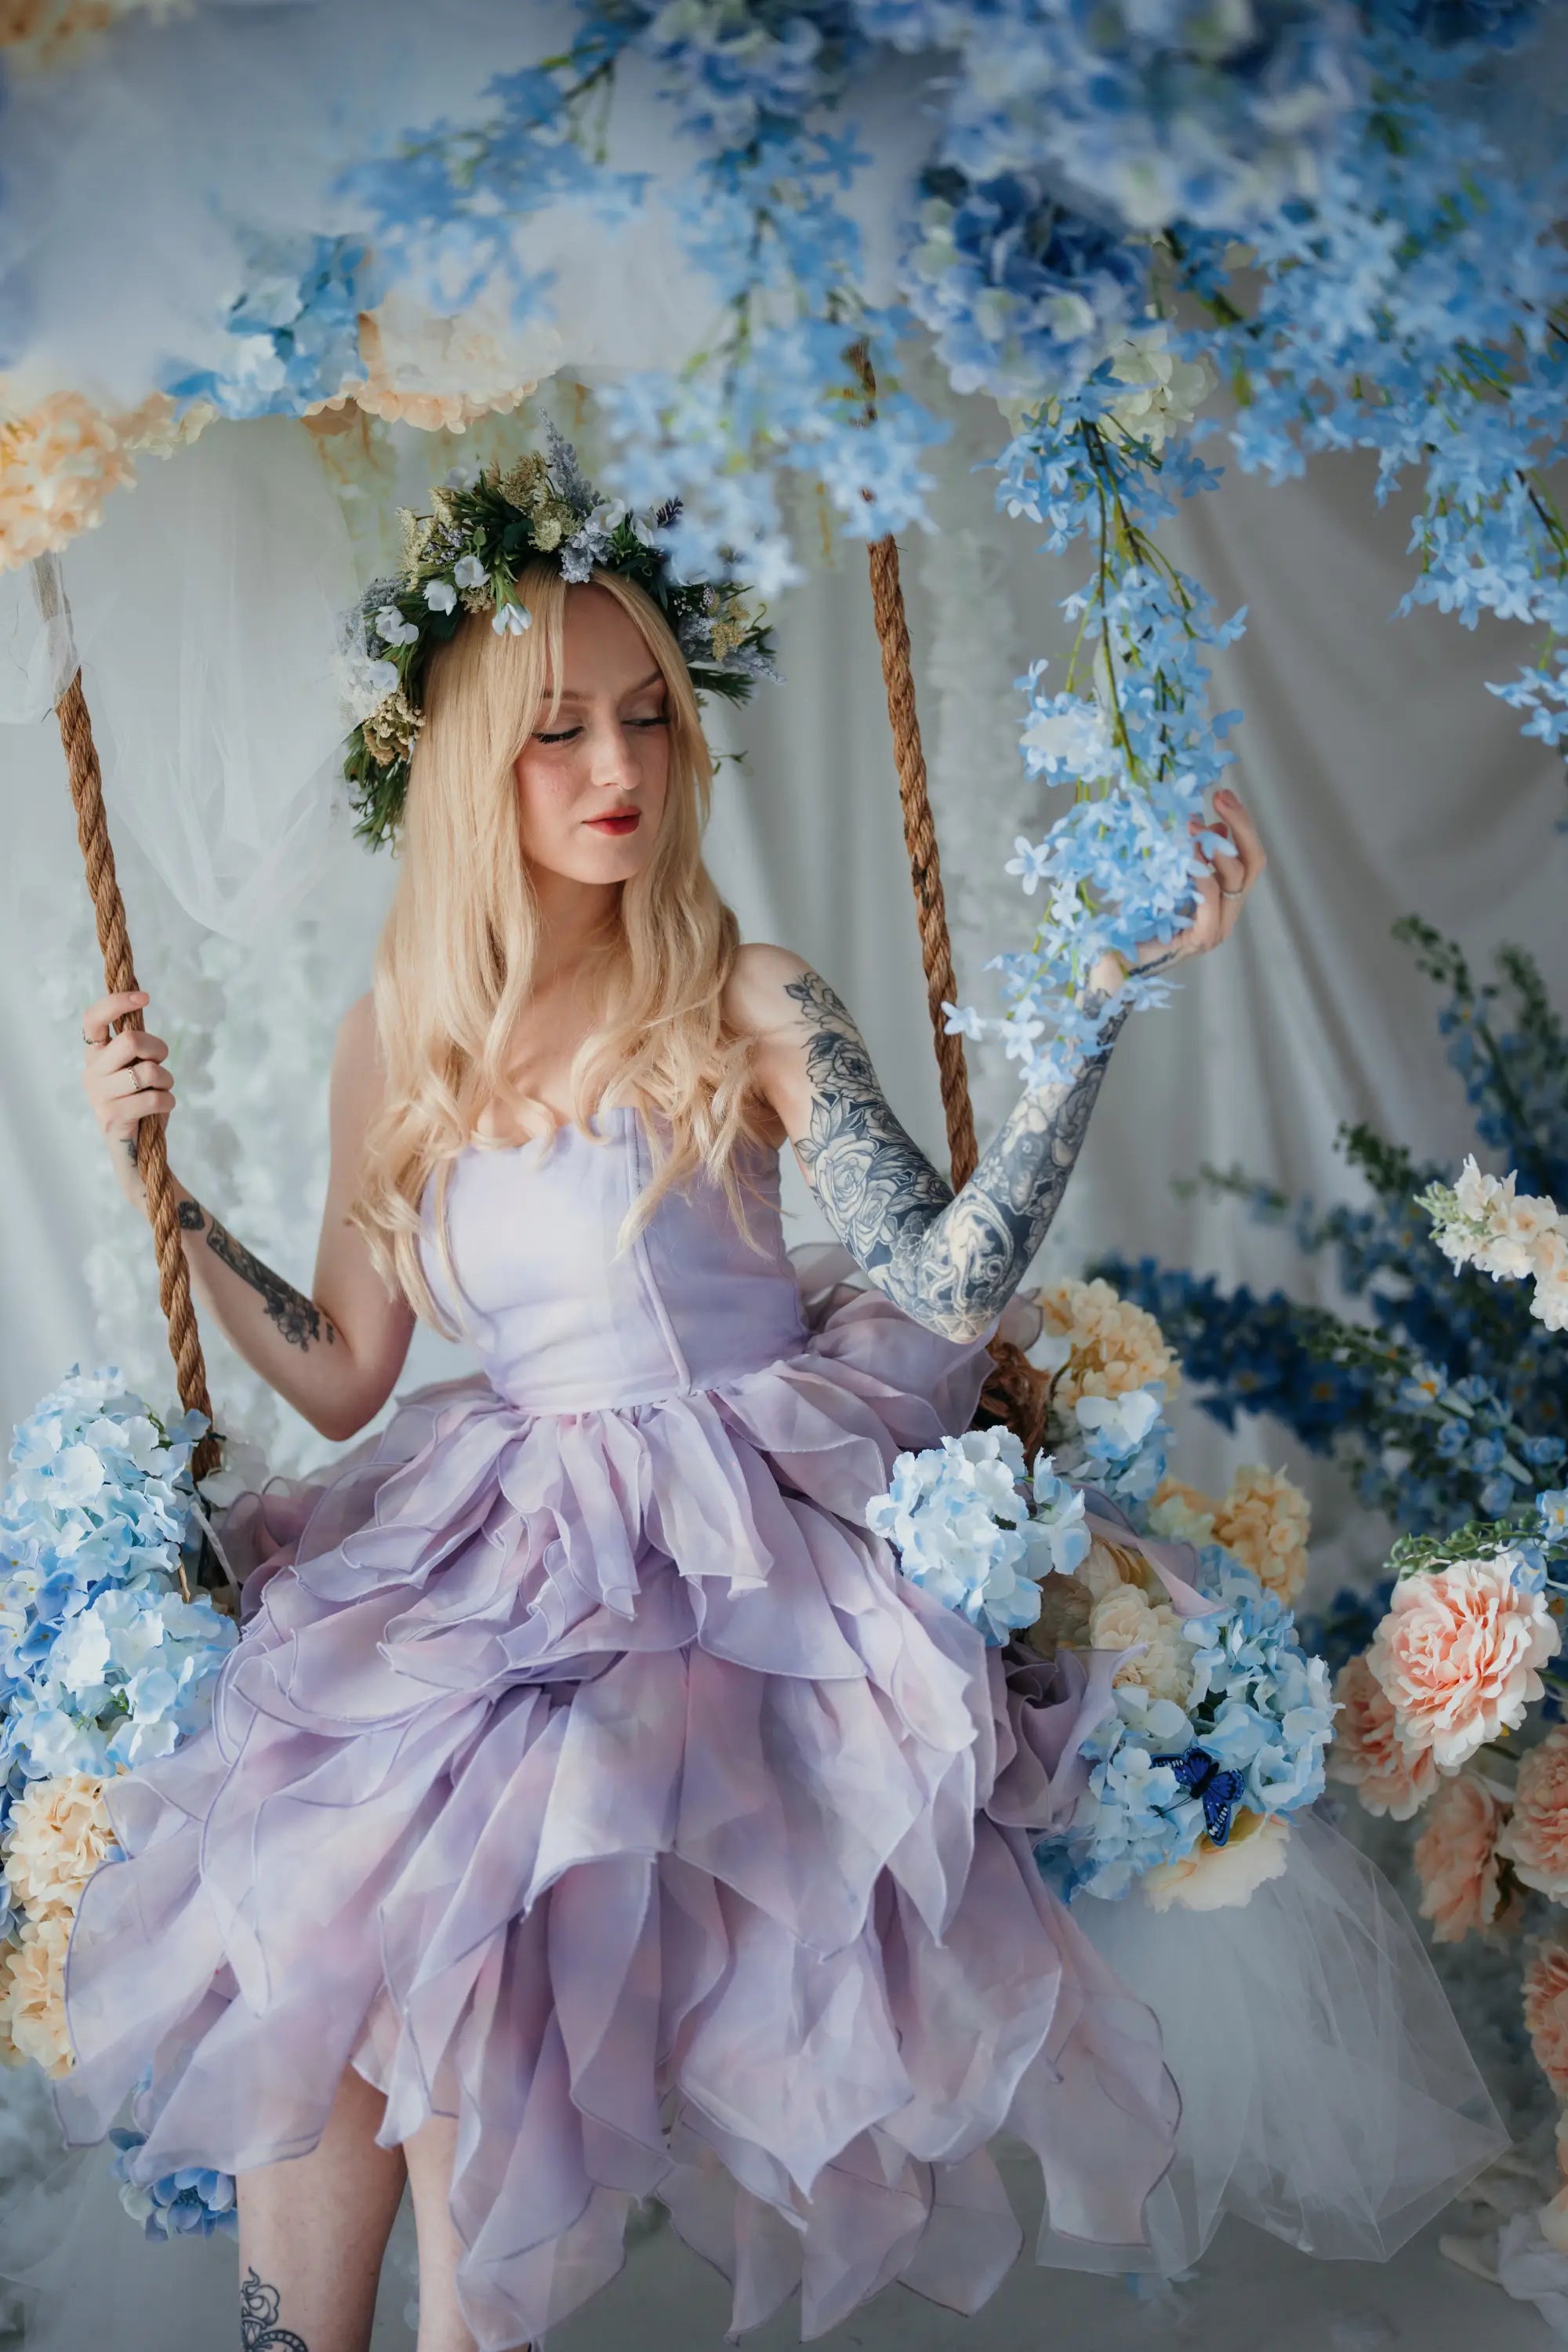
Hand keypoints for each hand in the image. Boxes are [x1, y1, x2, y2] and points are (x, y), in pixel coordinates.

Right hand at [81, 990, 173, 1203]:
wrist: (136, 1151)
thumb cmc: (140, 1103)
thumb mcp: (136, 1068)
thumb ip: (135, 1045)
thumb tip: (140, 1005)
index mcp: (95, 1054)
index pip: (94, 1019)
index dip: (117, 1003)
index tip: (145, 997)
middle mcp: (91, 1071)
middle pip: (131, 1040)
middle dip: (158, 1049)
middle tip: (162, 1062)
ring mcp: (99, 1095)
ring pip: (147, 1071)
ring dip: (166, 1080)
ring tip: (162, 1090)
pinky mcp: (112, 1117)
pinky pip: (153, 1098)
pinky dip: (168, 1101)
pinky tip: (163, 1107)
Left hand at [1092, 789, 1266, 992]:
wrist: (1113, 961)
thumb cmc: (1134, 922)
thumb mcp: (1165, 879)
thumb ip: (1191, 858)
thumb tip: (1211, 827)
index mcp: (1222, 899)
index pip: (1248, 857)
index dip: (1241, 824)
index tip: (1222, 794)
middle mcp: (1226, 914)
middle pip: (1253, 864)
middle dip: (1241, 825)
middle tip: (1221, 797)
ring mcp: (1217, 928)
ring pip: (1238, 879)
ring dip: (1218, 846)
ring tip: (1193, 825)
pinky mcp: (1201, 938)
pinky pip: (1211, 899)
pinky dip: (1203, 872)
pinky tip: (1188, 853)